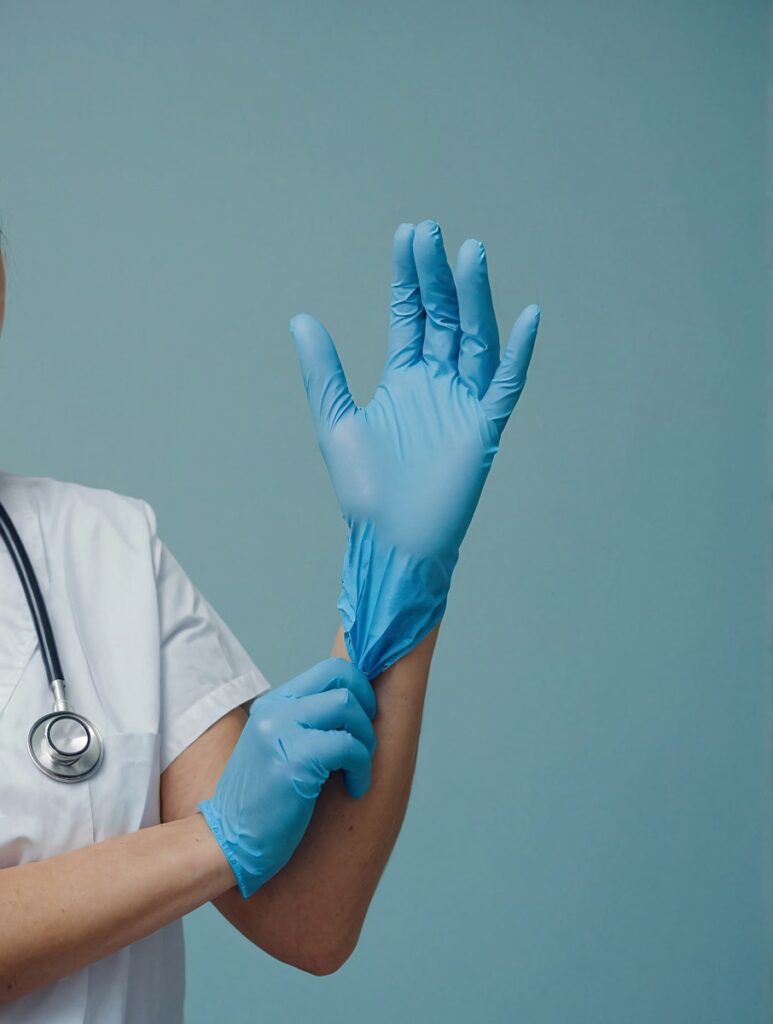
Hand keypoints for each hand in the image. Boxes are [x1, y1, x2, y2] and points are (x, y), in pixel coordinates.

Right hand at [199, 658, 376, 898]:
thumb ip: (308, 723)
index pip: (331, 668)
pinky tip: (356, 788)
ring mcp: (281, 731)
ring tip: (359, 769)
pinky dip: (362, 767)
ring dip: (366, 739)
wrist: (227, 841)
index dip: (360, 687)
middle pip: (343, 676)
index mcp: (275, 703)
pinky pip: (348, 746)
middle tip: (365, 742)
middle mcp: (276, 710)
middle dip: (368, 707)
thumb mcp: (280, 747)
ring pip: (347, 705)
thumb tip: (357, 706)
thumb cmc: (264, 802)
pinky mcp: (293, 761)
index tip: (365, 720)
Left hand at [290, 220, 539, 678]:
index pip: (411, 316)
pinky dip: (517, 355)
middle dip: (438, 276)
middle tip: (431, 233)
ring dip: (475, 300)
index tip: (408, 236)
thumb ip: (324, 371)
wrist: (389, 542)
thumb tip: (300, 318)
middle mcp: (438, 384)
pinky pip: (505, 387)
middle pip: (444, 318)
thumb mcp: (336, 422)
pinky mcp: (483, 430)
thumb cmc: (364, 491)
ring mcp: (464, 404)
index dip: (409, 278)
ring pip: (475, 340)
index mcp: (405, 379)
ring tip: (471, 255)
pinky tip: (526, 319)